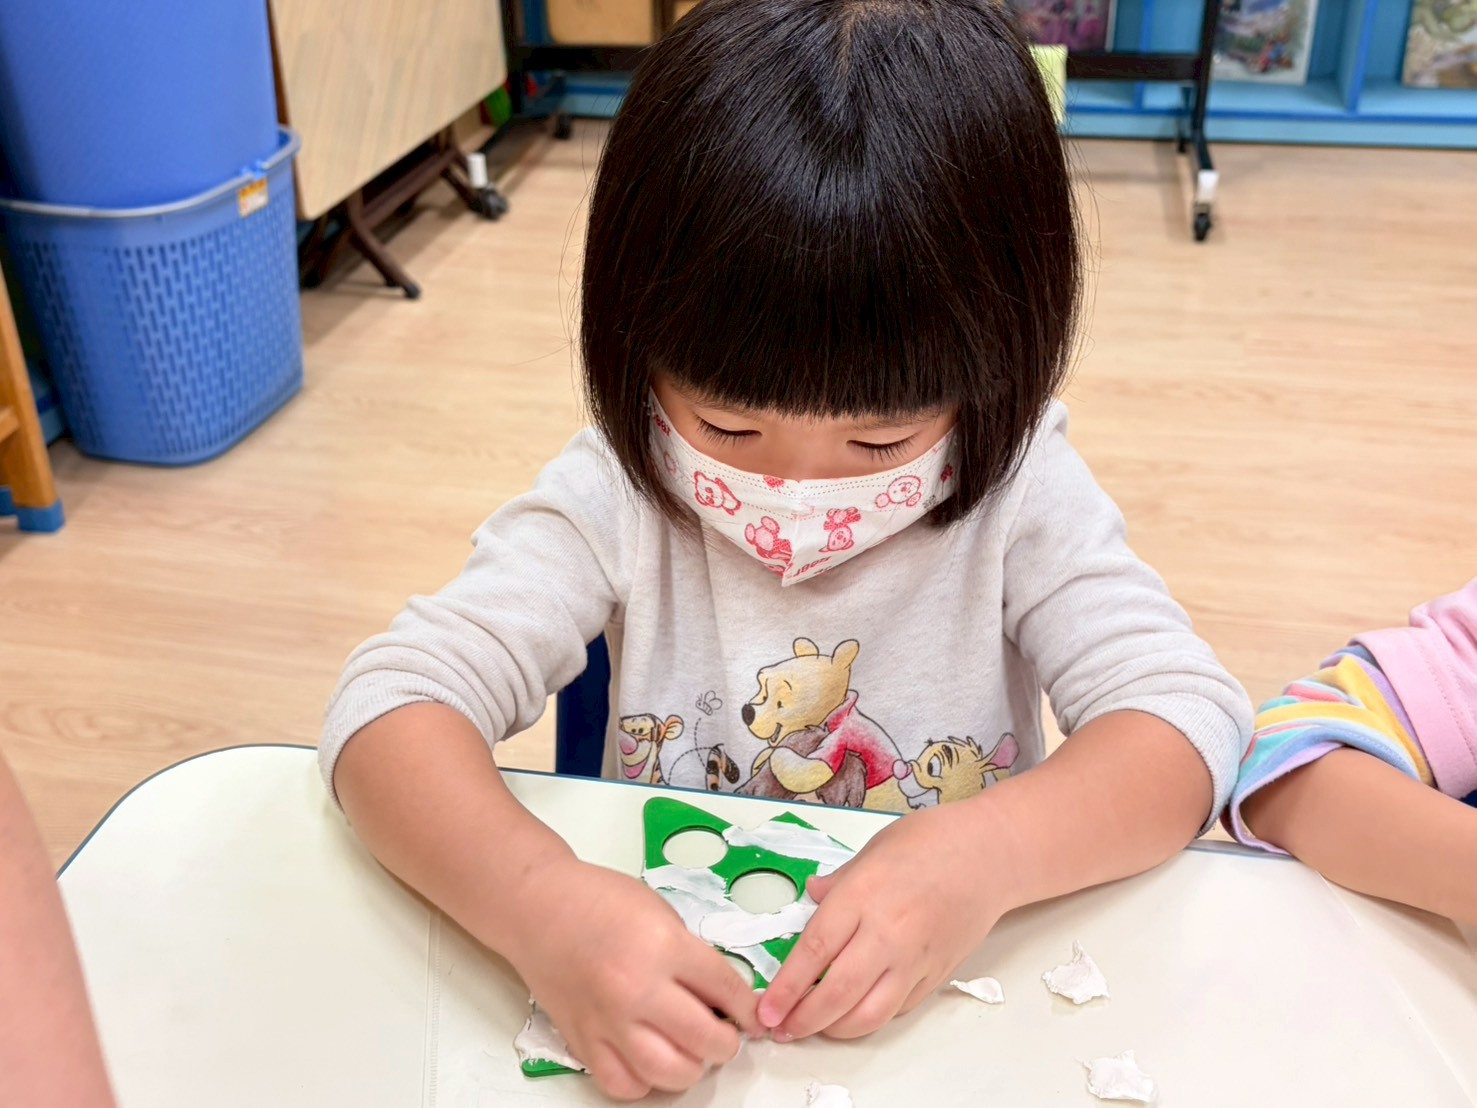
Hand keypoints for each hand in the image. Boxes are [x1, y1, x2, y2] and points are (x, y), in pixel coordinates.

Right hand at [506, 857, 759, 1100]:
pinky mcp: (582, 1039)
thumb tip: (723, 996)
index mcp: (663, 946)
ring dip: (691, 1067)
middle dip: (727, 1042)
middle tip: (726, 1034)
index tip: (752, 1014)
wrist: (538, 906)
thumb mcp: (661, 912)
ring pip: (668, 1072)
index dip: (748, 1007)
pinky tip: (652, 1060)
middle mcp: (636, 988)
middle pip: (705, 1039)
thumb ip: (692, 955)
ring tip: (692, 1050)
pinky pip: (622, 1084)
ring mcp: (607, 1019)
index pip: (726, 989)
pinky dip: (644, 1081)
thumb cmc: (596, 901)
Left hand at [756, 799, 1010, 1040]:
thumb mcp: (873, 850)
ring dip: (835, 1028)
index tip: (766, 1009)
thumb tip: (811, 896)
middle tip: (780, 1029)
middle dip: (803, 1018)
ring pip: (869, 1013)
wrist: (991, 854)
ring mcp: (916, 957)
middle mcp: (888, 931)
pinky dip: (870, 1018)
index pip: (814, 951)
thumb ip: (840, 882)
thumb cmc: (932, 841)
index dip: (786, 987)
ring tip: (812, 1028)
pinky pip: (897, 1008)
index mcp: (864, 894)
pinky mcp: (937, 973)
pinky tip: (852, 1013)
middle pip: (838, 991)